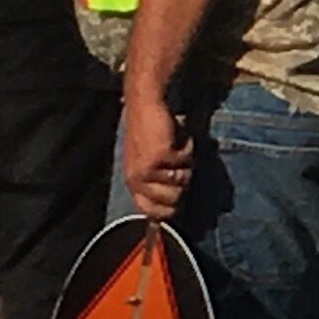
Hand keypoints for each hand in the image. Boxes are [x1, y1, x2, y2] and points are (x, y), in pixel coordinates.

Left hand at [120, 89, 192, 221]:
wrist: (144, 106)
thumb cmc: (148, 132)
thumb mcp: (145, 163)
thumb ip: (155, 183)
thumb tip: (171, 209)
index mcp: (132, 183)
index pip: (149, 211)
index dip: (166, 211)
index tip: (177, 205)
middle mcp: (137, 180)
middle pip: (172, 200)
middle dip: (182, 182)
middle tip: (177, 164)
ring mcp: (147, 170)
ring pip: (182, 181)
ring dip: (185, 163)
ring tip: (175, 147)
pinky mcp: (159, 157)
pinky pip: (185, 161)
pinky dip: (187, 148)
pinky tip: (177, 138)